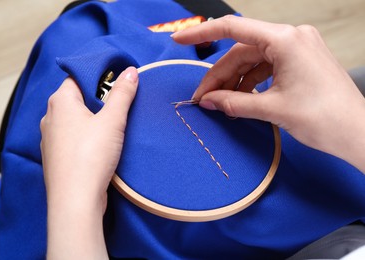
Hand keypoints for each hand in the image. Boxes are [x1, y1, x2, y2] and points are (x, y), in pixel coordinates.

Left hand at [40, 67, 137, 258]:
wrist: (75, 200)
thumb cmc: (91, 154)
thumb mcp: (112, 120)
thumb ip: (122, 94)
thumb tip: (130, 71)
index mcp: (60, 101)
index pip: (77, 78)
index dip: (98, 77)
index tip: (118, 83)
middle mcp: (49, 117)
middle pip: (76, 99)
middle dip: (97, 100)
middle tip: (120, 105)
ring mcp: (50, 139)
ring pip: (74, 120)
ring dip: (92, 120)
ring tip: (113, 127)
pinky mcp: (55, 157)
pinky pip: (72, 138)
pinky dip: (85, 137)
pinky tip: (100, 146)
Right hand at [172, 16, 364, 172]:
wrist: (358, 133)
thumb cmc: (325, 118)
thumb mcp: (272, 109)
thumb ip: (234, 102)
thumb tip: (208, 101)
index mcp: (286, 40)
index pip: (233, 28)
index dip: (202, 34)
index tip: (180, 40)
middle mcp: (292, 38)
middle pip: (241, 51)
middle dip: (220, 75)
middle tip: (203, 98)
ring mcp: (297, 49)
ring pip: (252, 60)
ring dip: (234, 81)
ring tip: (221, 103)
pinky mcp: (300, 62)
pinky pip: (266, 68)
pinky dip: (250, 82)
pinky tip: (240, 99)